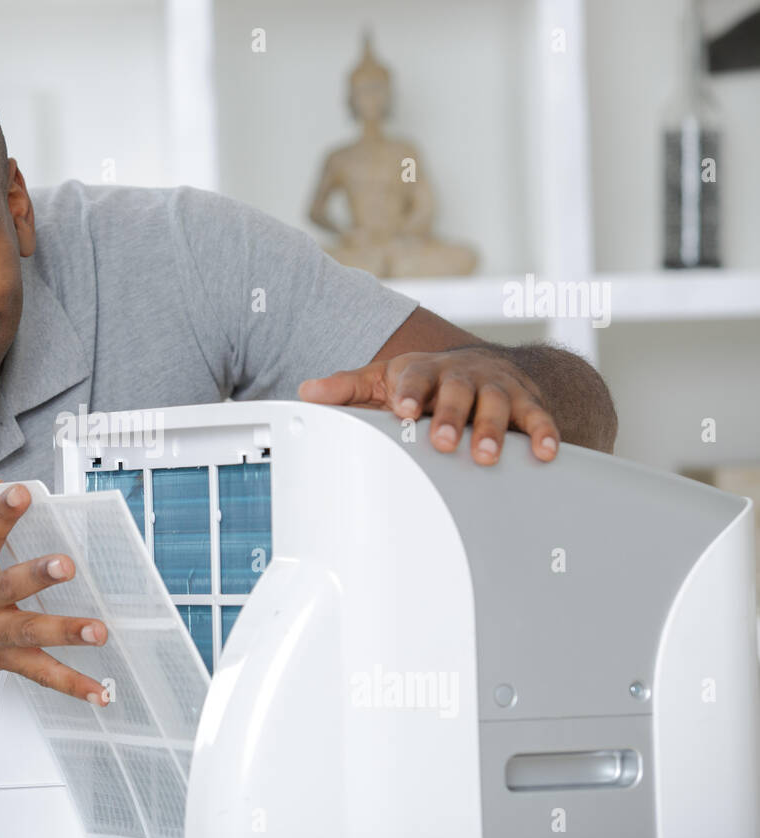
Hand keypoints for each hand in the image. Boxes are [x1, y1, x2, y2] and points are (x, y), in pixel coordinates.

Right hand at [0, 473, 108, 703]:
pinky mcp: (7, 658)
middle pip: (6, 587)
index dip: (0, 513)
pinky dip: (70, 684)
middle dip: (36, 576)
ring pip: (29, 633)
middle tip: (65, 565)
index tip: (21, 493)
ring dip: (64, 632)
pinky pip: (41, 674)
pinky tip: (98, 693)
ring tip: (96, 631)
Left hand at [297, 348, 560, 464]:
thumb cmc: (425, 380)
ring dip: (493, 429)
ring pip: (498, 403)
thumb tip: (307, 393)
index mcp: (422, 371)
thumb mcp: (383, 379)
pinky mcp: (527, 400)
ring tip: (487, 455)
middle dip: (452, 415)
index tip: (402, 409)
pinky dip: (545, 433)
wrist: (483, 365)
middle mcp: (461, 374)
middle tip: (443, 441)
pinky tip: (545, 453)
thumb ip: (347, 389)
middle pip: (458, 391)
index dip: (409, 392)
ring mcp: (495, 386)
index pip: (414, 378)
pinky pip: (539, 416)